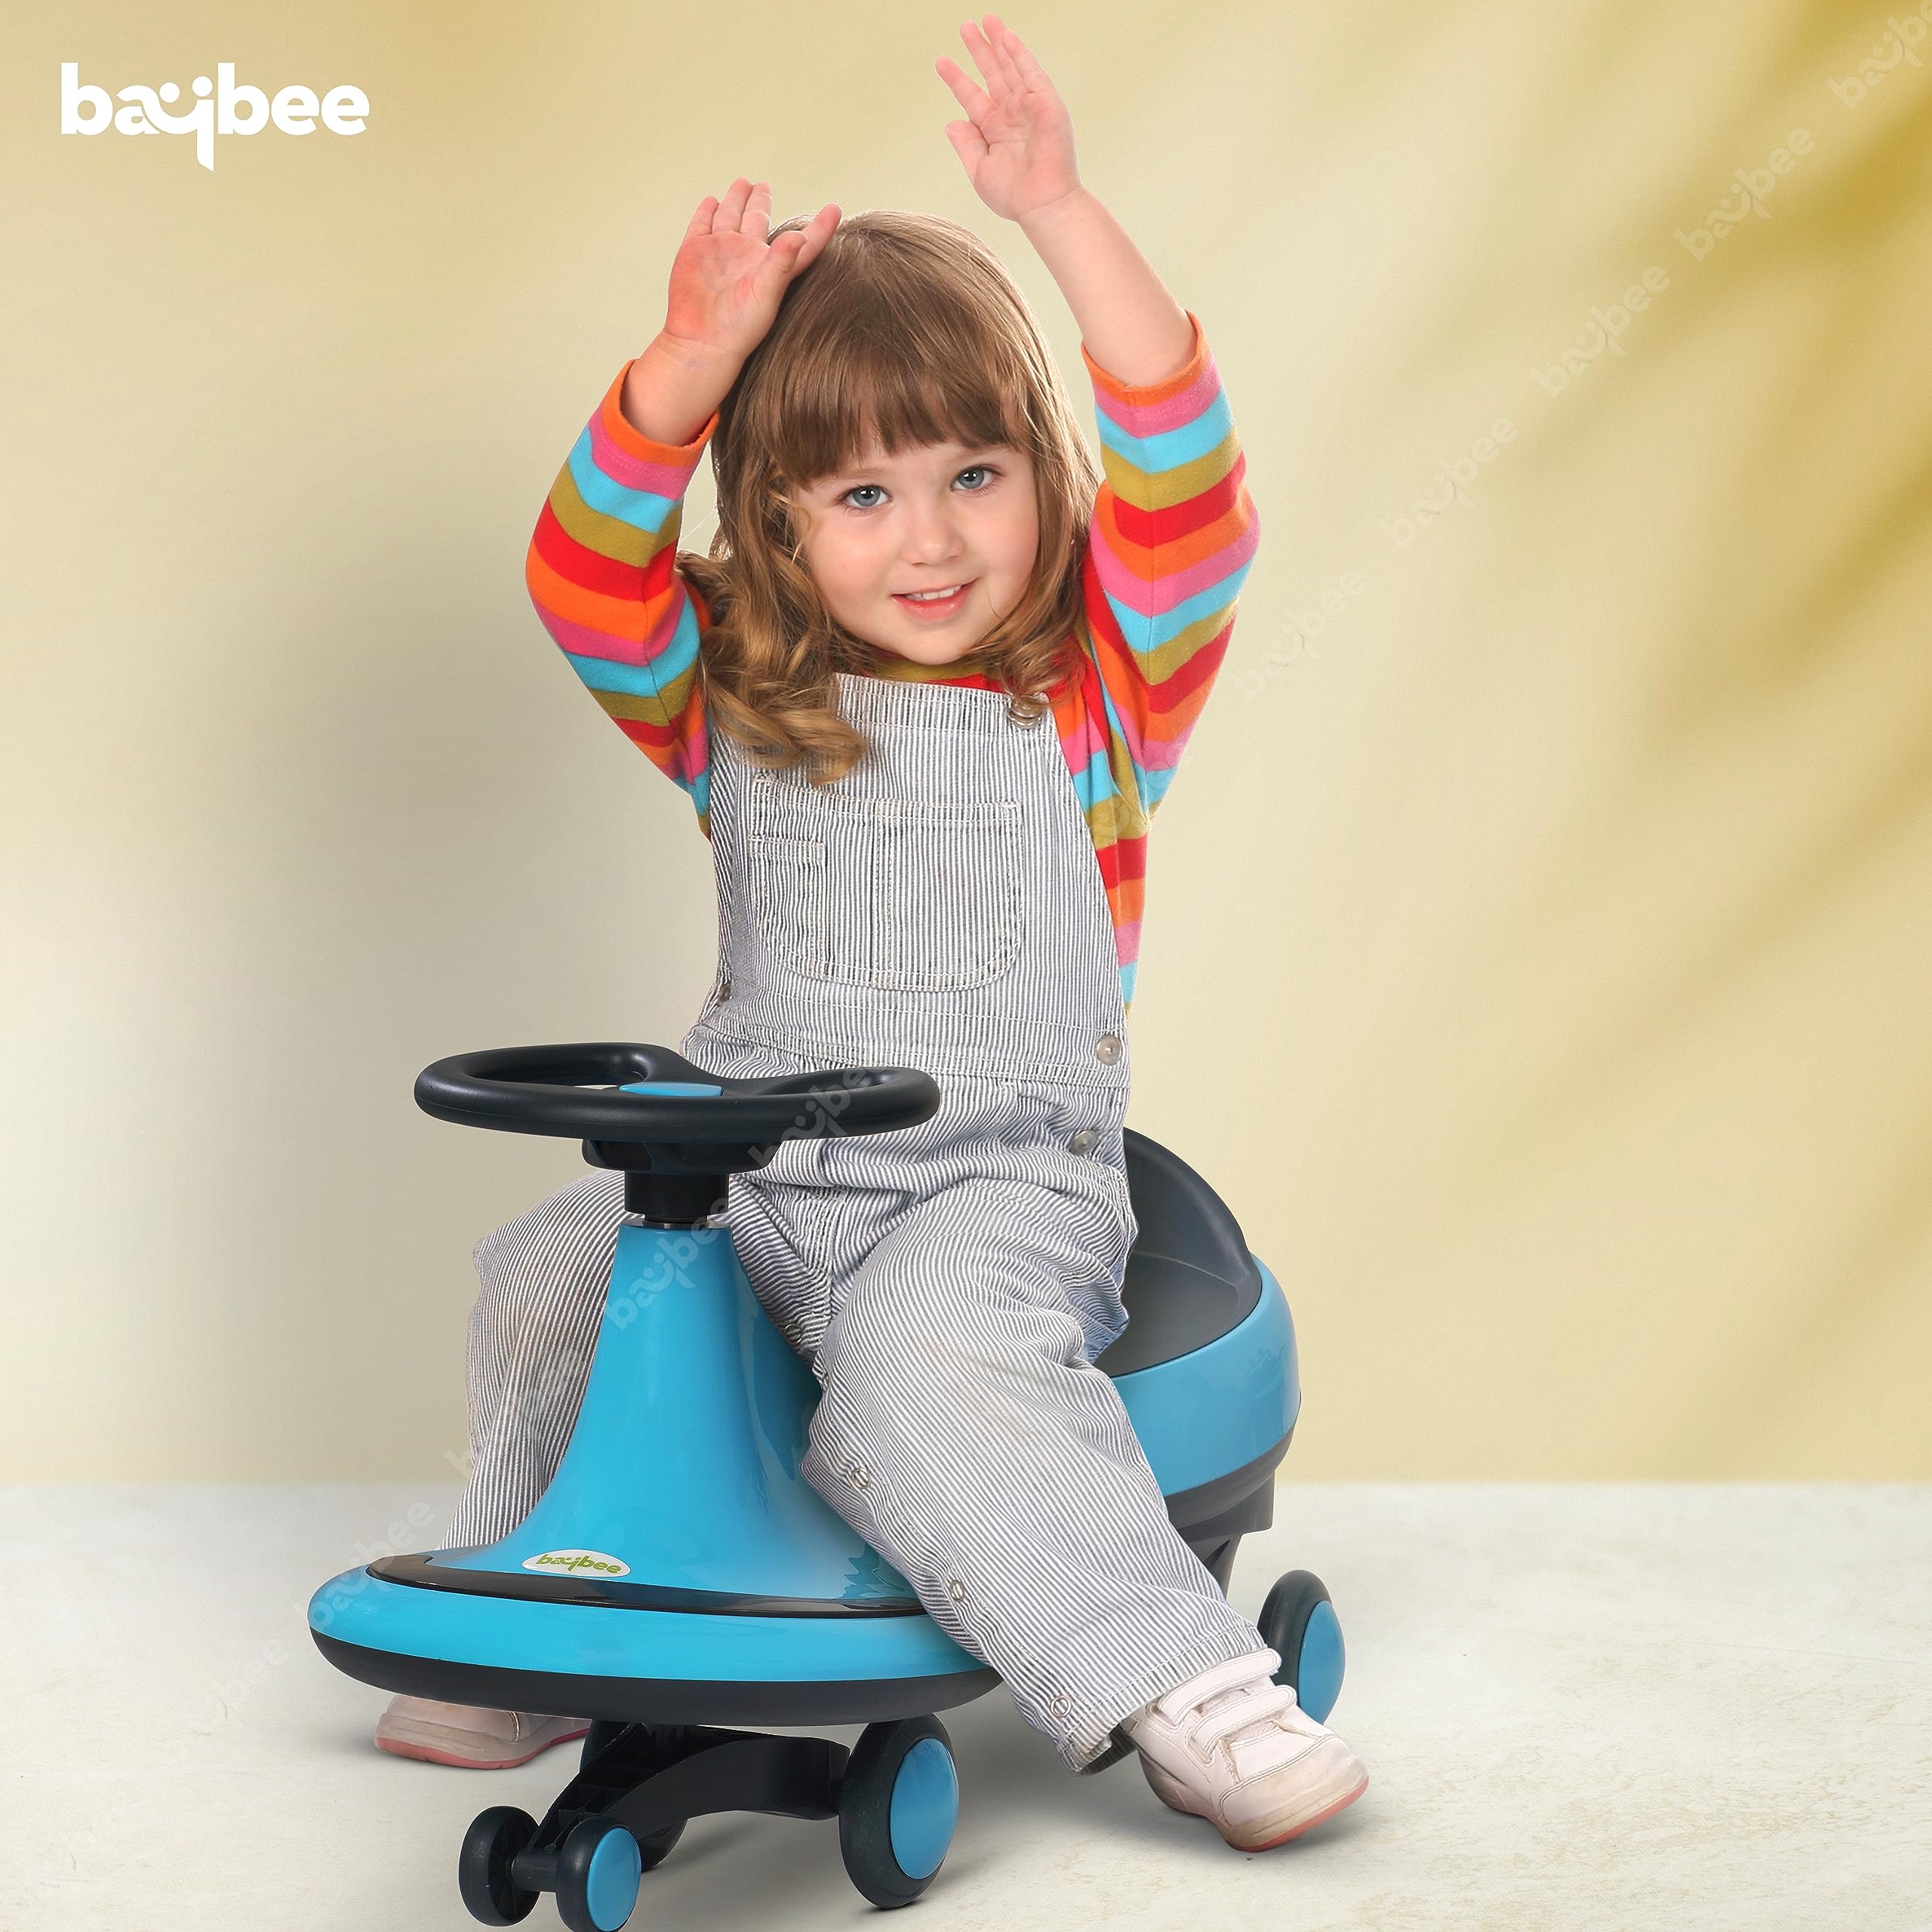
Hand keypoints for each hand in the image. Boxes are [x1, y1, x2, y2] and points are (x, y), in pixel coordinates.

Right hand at [663, 179, 839, 366]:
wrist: (701, 342)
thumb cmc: (739, 327)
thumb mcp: (767, 294)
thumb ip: (782, 264)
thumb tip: (798, 236)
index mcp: (771, 265)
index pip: (803, 241)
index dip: (821, 226)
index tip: (835, 208)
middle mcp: (747, 255)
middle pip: (757, 220)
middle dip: (760, 202)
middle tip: (764, 185)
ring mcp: (719, 251)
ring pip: (730, 216)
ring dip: (736, 200)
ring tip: (743, 184)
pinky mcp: (694, 251)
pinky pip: (701, 224)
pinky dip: (706, 212)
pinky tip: (711, 201)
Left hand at [936, 15, 1079, 222]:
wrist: (1041, 205)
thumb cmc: (1013, 195)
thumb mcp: (979, 169)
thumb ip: (966, 144)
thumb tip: (952, 122)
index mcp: (995, 131)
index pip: (973, 97)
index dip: (957, 78)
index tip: (941, 61)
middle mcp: (1012, 115)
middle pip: (993, 75)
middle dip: (980, 50)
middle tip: (965, 27)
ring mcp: (1029, 107)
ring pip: (1011, 67)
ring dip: (999, 43)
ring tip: (985, 20)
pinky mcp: (1046, 104)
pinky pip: (1031, 72)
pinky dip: (1019, 54)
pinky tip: (1006, 36)